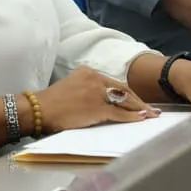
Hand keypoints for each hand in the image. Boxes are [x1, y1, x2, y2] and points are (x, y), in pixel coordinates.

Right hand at [37, 66, 159, 133]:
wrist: (39, 109)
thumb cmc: (52, 101)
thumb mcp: (71, 84)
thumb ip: (87, 87)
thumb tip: (101, 98)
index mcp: (88, 71)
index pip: (114, 82)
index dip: (127, 92)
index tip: (136, 99)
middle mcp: (95, 78)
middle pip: (123, 89)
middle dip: (138, 100)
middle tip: (150, 108)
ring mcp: (97, 93)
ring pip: (124, 100)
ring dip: (139, 108)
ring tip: (151, 114)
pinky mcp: (97, 108)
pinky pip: (119, 113)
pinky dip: (132, 116)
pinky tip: (141, 118)